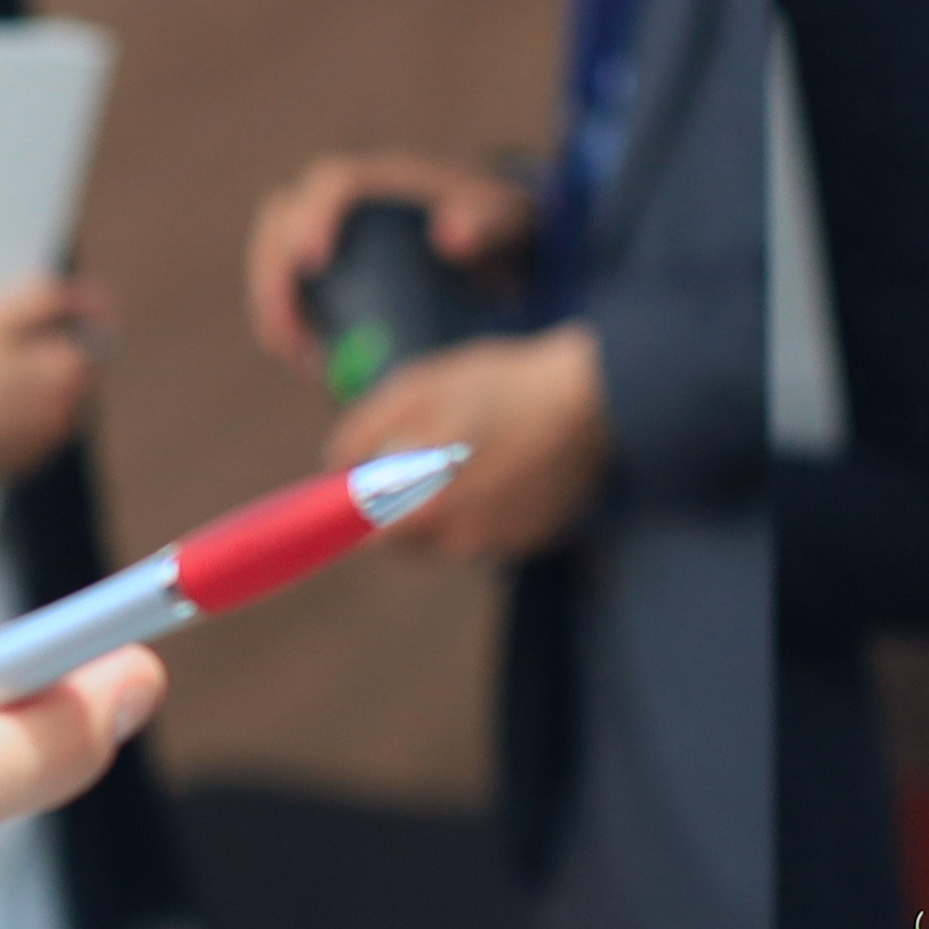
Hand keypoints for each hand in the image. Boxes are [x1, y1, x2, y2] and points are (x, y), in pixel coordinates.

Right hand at [0, 276, 104, 499]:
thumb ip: (45, 301)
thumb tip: (90, 297)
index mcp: (63, 381)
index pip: (95, 337)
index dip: (78, 314)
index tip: (59, 302)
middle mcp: (60, 420)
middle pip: (73, 369)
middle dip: (50, 347)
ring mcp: (37, 447)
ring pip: (50, 397)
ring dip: (30, 378)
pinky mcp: (14, 463)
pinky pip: (28, 425)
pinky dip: (12, 408)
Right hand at [242, 148, 537, 368]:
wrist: (488, 234)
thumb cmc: (494, 221)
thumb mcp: (501, 218)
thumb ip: (485, 221)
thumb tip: (450, 239)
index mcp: (379, 176)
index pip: (330, 184)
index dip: (312, 216)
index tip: (313, 263)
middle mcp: (339, 196)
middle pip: (280, 220)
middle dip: (272, 277)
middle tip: (292, 333)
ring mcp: (322, 228)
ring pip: (271, 255)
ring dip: (272, 307)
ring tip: (299, 357)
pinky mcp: (319, 263)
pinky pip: (284, 287)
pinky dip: (285, 323)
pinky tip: (308, 363)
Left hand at [324, 323, 607, 556]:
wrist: (595, 398)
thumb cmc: (500, 385)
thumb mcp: (416, 387)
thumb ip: (363, 431)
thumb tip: (333, 465)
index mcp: (424, 508)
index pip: (367, 538)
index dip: (356, 512)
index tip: (355, 488)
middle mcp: (460, 539)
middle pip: (409, 537)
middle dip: (403, 502)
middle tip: (418, 452)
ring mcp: (501, 543)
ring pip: (451, 531)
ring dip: (448, 501)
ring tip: (472, 448)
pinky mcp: (534, 538)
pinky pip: (490, 527)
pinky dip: (487, 503)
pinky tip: (505, 461)